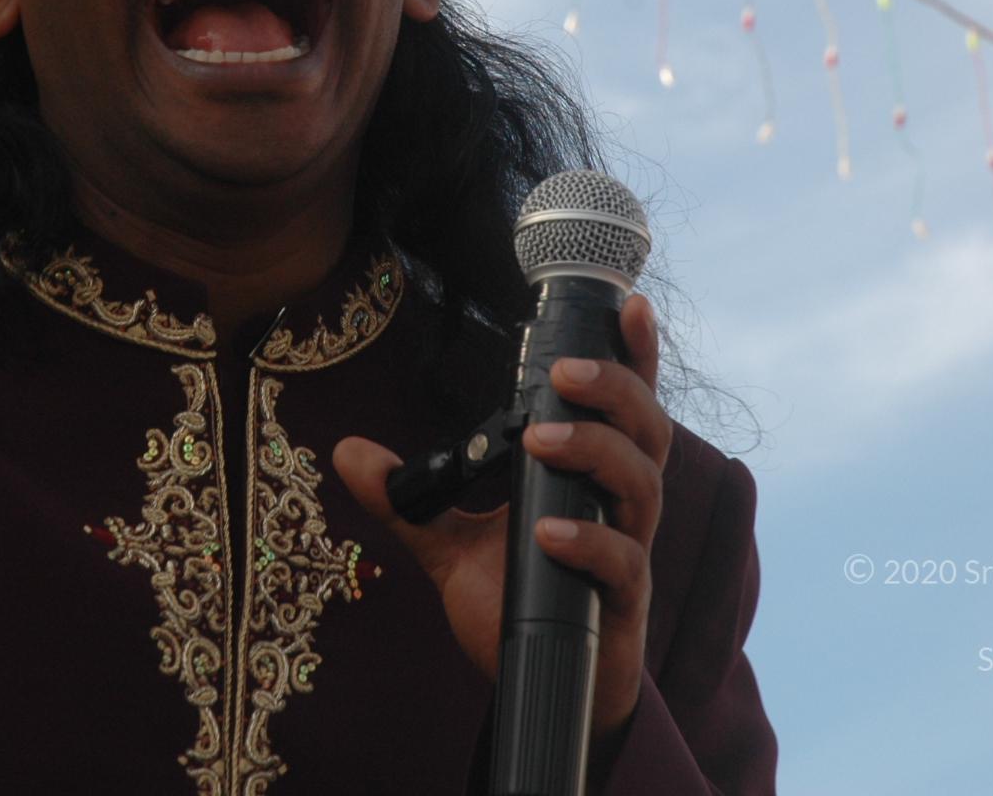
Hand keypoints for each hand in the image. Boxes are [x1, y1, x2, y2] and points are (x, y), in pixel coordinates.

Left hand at [332, 290, 669, 742]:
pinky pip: (623, 563)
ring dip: (597, 451)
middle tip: (561, 374)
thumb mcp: (449, 546)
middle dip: (613, 392)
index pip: (624, 405)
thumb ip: (406, 500)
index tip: (629, 305)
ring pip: (643, 485)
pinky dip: (589, 544)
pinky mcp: (621, 605)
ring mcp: (627, 552)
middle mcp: (619, 505)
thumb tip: (346, 451)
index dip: (634, 355)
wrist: (543, 687)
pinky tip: (547, 535)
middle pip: (646, 430)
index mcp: (590, 476)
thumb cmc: (516, 602)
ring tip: (542, 440)